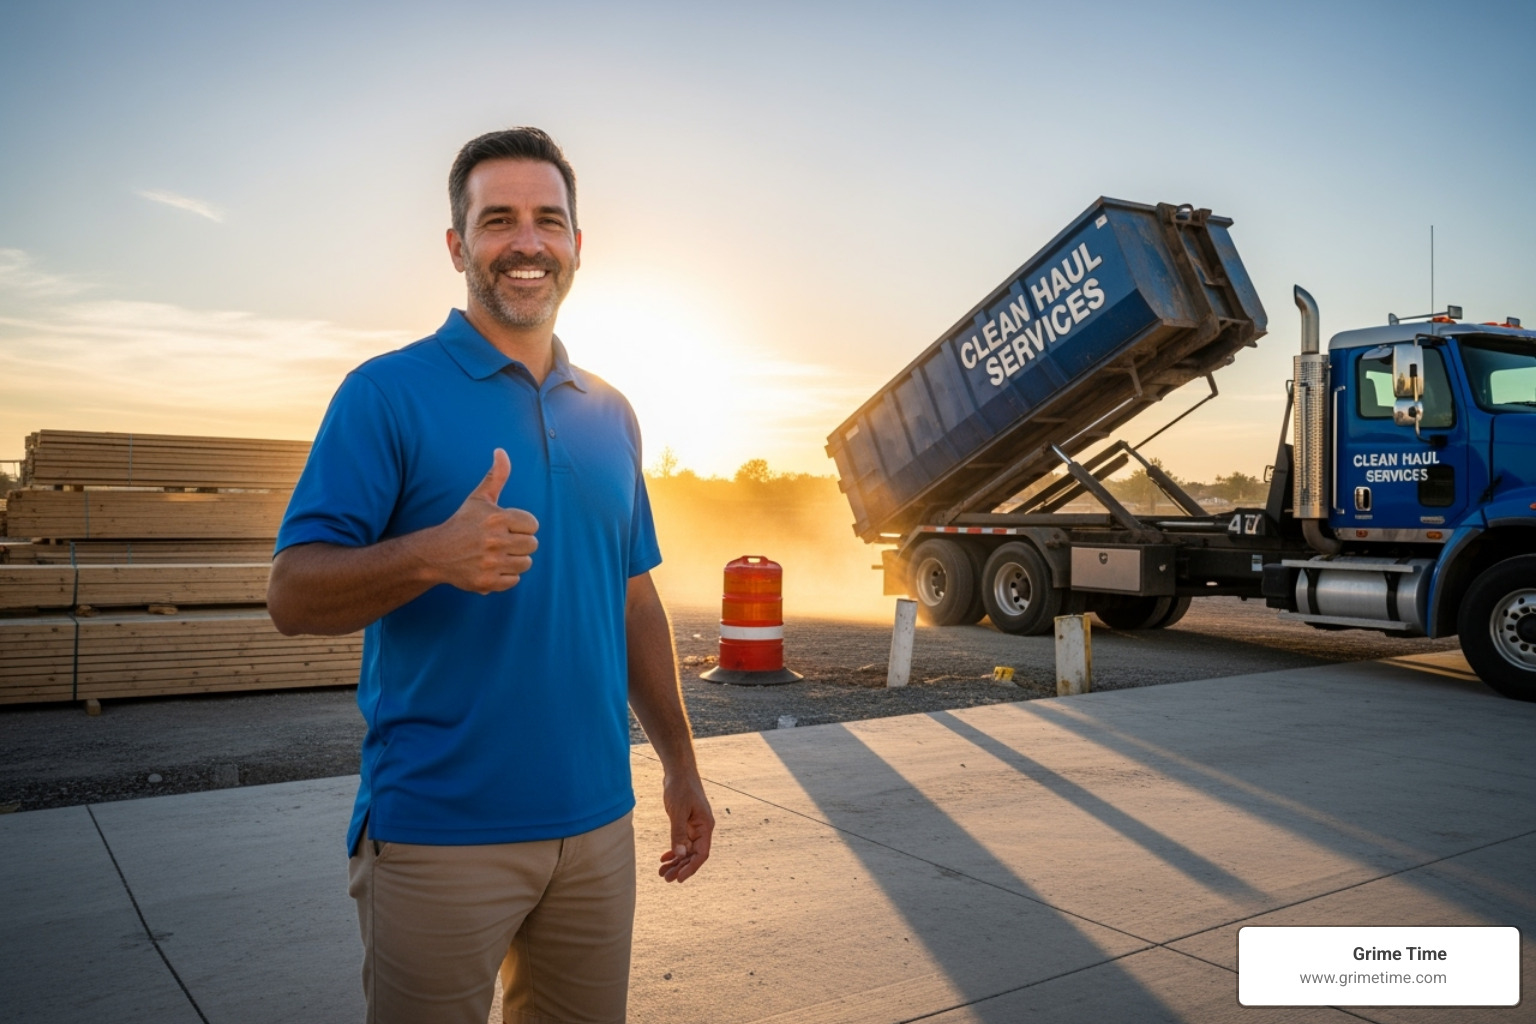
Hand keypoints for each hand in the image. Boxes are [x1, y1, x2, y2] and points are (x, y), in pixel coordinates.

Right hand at [425, 449, 538, 593]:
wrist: (436, 553)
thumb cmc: (462, 523)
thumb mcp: (479, 498)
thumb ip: (496, 476)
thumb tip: (501, 450)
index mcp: (497, 518)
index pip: (533, 525)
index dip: (522, 526)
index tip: (507, 526)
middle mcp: (495, 541)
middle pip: (532, 545)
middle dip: (520, 543)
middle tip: (502, 542)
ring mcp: (490, 563)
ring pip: (526, 564)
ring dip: (515, 560)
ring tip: (499, 555)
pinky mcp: (487, 582)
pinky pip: (514, 580)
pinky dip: (506, 576)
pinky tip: (492, 567)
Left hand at [658, 770, 713, 882]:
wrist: (679, 771)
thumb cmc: (681, 788)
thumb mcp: (678, 811)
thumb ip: (678, 833)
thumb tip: (679, 854)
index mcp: (705, 826)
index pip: (701, 854)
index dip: (692, 868)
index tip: (680, 879)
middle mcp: (702, 828)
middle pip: (693, 855)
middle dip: (681, 867)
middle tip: (666, 878)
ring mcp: (693, 826)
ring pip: (686, 850)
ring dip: (675, 862)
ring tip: (662, 873)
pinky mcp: (685, 823)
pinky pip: (681, 841)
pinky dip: (673, 850)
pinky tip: (664, 858)